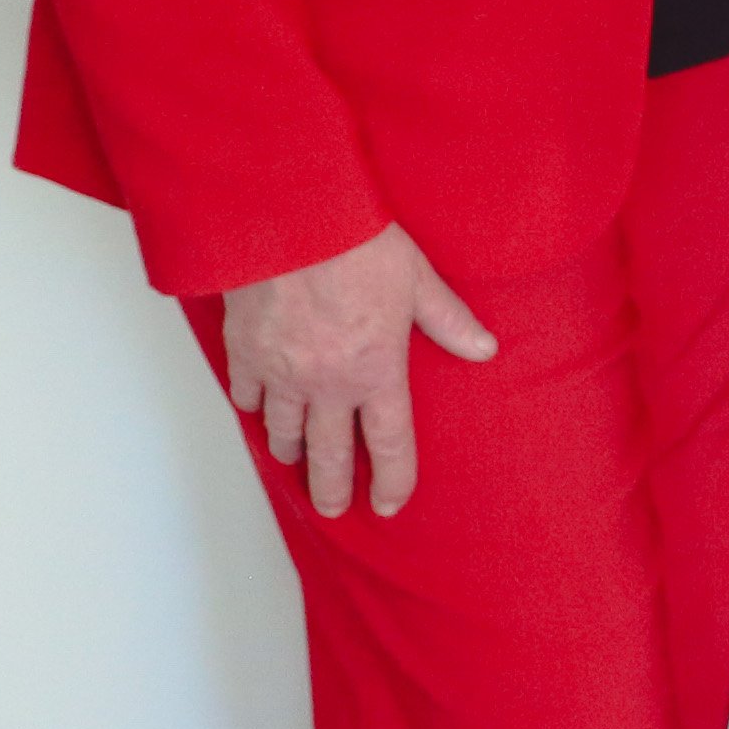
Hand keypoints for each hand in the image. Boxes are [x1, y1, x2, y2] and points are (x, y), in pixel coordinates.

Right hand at [221, 222, 497, 519]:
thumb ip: (449, 321)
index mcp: (376, 371)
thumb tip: (484, 348)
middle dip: (332, 488)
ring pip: (282, 432)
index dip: (391, 479)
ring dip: (291, 451)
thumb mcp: (417, 279)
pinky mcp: (244, 353)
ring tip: (296, 460)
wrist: (289, 219)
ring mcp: (281, 373)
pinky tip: (259, 408)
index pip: (388, 443)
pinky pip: (245, 395)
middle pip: (328, 455)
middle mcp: (326, 384)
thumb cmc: (355, 241)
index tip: (388, 504)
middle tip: (333, 509)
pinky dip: (253, 407)